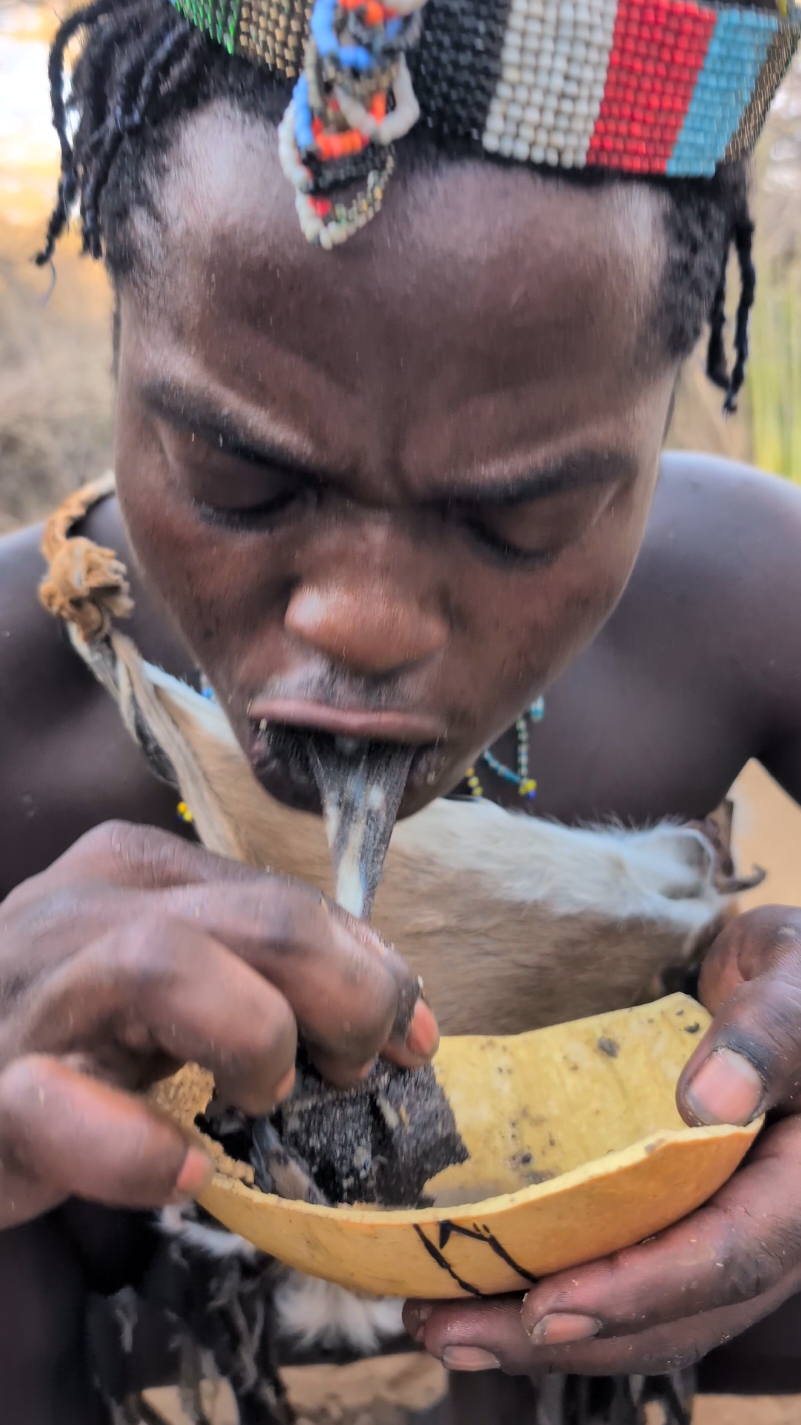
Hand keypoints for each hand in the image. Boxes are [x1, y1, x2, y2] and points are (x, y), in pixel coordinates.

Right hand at [0, 821, 436, 1228]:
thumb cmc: (66, 1031)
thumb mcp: (168, 979)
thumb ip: (264, 974)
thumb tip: (400, 1015)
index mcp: (138, 872)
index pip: (288, 898)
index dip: (372, 969)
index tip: (410, 1040)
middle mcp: (84, 910)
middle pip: (258, 919)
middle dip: (346, 996)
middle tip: (354, 1071)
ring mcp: (33, 995)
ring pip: (166, 967)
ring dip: (254, 1039)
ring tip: (264, 1098)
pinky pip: (63, 1107)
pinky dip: (139, 1149)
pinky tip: (183, 1174)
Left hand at [403, 905, 800, 1376]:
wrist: (795, 987)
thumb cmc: (799, 977)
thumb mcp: (795, 985)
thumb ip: (766, 1034)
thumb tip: (709, 1102)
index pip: (729, 1256)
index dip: (639, 1289)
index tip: (547, 1307)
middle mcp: (774, 1229)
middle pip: (677, 1312)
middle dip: (563, 1332)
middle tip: (451, 1334)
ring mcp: (730, 1232)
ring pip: (649, 1314)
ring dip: (545, 1332)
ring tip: (443, 1329)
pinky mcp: (688, 1220)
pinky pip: (632, 1276)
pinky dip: (562, 1293)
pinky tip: (484, 1292)